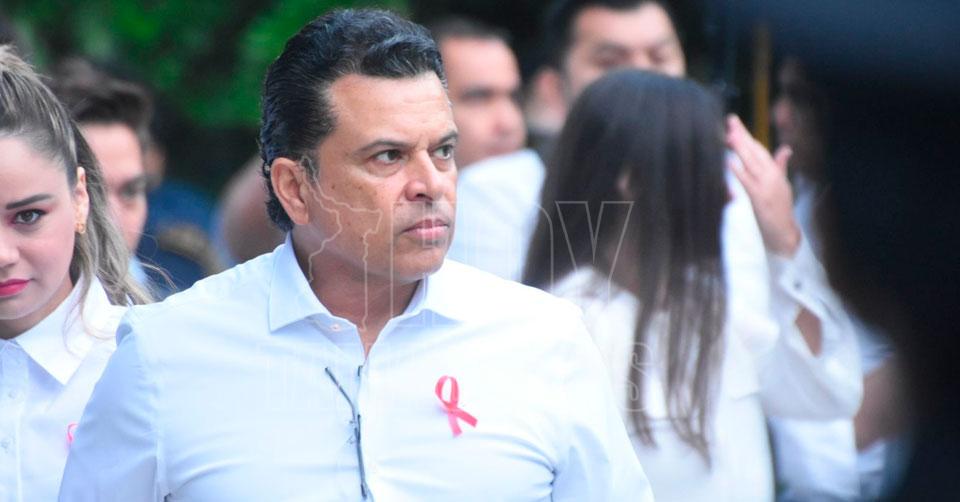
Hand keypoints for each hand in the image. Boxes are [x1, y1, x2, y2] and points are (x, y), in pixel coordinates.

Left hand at [726, 115, 800, 255]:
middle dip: (742, 135)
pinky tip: (729, 161)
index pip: (759, 148)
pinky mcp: (759, 198)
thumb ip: (781, 165)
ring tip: (730, 134)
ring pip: (751, 162)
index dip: (747, 135)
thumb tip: (786, 149)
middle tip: (731, 120)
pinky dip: (738, 171)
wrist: (785, 232)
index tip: (736, 124)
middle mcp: (771, 176)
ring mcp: (766, 186)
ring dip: (740, 148)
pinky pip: (747, 182)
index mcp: (775, 171)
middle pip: (754, 151)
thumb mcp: (783, 184)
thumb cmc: (782, 209)